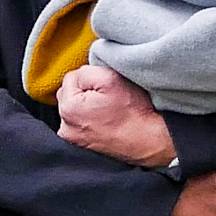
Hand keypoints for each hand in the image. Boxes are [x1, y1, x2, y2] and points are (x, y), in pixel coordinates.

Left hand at [53, 65, 176, 166]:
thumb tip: (79, 74)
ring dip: (87, 104)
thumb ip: (86, 71)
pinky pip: (81, 121)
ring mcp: (74, 138)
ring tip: (108, 109)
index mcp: (68, 109)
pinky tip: (106, 119)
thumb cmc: (134, 112)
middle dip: (86, 90)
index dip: (93, 77)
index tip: (107, 87)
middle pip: (70, 93)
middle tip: (108, 97)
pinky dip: (90, 118)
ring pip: (75, 107)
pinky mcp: (82, 144)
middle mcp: (66, 127)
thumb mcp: (110, 78)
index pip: (72, 77)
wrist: (149, 141)